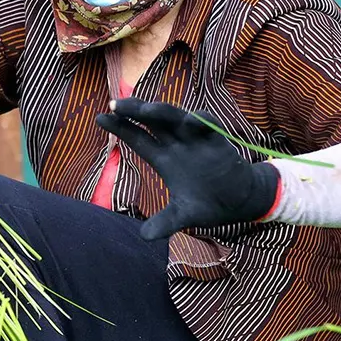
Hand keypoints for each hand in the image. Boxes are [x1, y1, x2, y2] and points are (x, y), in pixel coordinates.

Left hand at [95, 99, 279, 239]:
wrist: (241, 203)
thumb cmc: (208, 203)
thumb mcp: (184, 216)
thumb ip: (165, 222)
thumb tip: (145, 237)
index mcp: (163, 159)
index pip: (137, 139)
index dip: (120, 128)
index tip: (100, 117)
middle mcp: (177, 145)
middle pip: (152, 122)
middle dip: (134, 111)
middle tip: (115, 104)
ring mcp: (197, 140)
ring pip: (176, 118)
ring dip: (162, 112)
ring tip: (146, 110)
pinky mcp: (219, 142)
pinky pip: (209, 125)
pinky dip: (200, 121)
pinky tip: (190, 122)